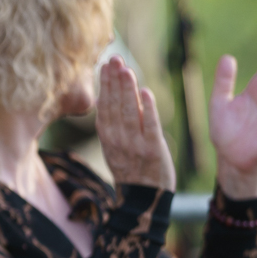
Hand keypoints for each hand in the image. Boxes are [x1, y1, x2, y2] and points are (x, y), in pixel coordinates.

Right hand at [95, 57, 176, 190]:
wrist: (144, 199)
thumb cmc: (130, 168)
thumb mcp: (113, 146)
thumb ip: (110, 122)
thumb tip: (103, 97)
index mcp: (107, 137)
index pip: (104, 105)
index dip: (105, 84)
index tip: (106, 64)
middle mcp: (118, 139)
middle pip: (114, 105)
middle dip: (114, 81)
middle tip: (115, 58)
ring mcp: (135, 144)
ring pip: (129, 113)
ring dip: (127, 90)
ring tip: (126, 69)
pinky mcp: (153, 149)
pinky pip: (149, 126)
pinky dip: (147, 109)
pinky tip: (146, 92)